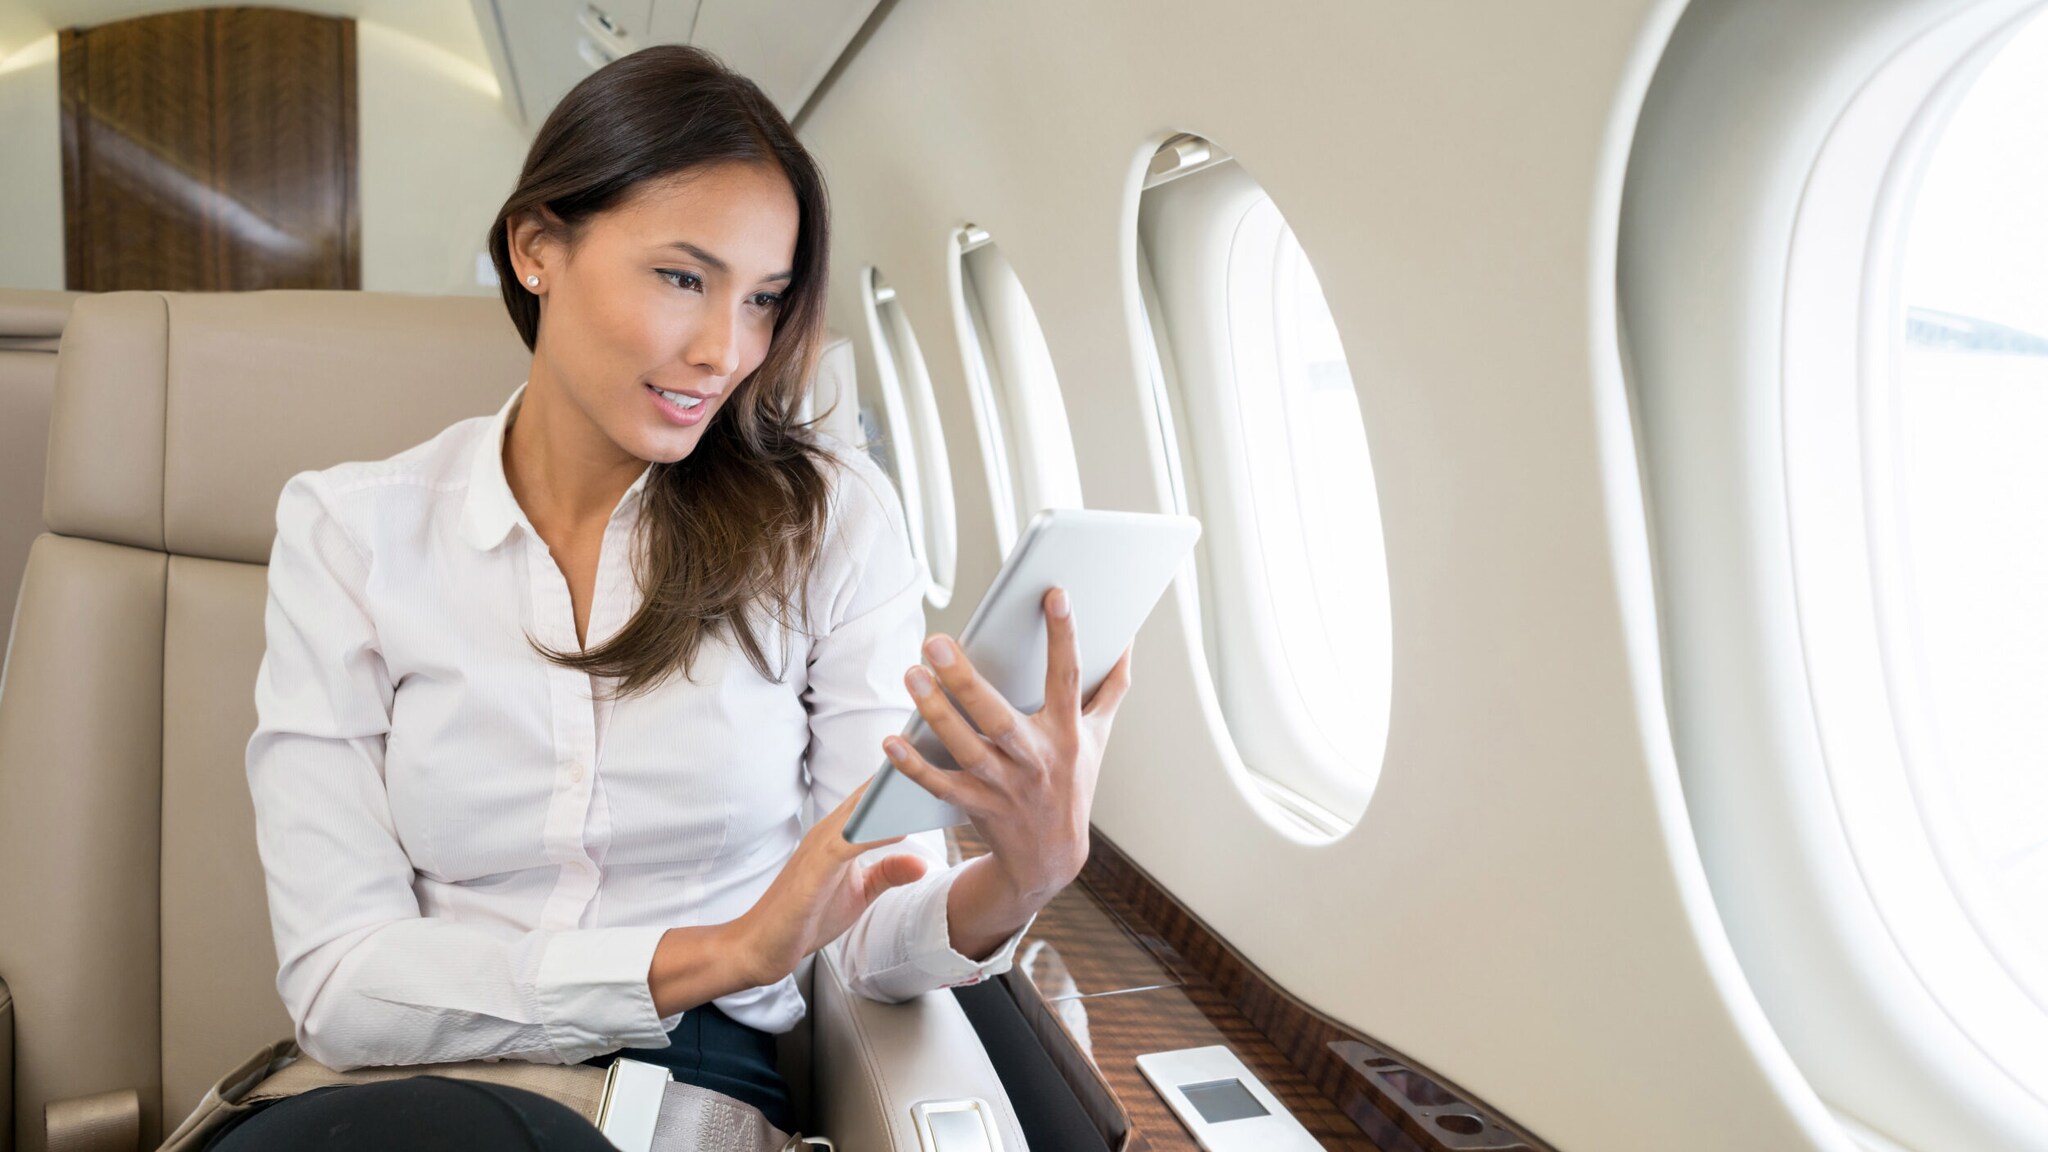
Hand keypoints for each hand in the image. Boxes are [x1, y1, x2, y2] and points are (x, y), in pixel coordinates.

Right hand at [728, 779, 929, 986]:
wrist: (762, 945)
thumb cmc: (807, 916)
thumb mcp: (859, 894)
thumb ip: (887, 873)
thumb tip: (922, 862)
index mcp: (838, 833)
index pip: (873, 799)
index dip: (901, 781)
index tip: (935, 762)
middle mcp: (828, 831)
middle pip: (868, 795)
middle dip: (900, 777)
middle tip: (938, 755)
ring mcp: (818, 848)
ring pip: (859, 813)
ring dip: (891, 799)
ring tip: (925, 782)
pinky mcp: (813, 870)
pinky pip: (847, 844)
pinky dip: (873, 834)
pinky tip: (898, 830)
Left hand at [883, 587, 1133, 909]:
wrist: (1052, 858)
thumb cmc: (1073, 781)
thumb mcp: (1098, 736)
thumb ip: (1112, 687)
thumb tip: (1129, 640)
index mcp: (1068, 733)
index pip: (1068, 678)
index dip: (1065, 637)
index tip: (1054, 593)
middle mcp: (1036, 759)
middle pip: (999, 717)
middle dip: (967, 680)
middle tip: (936, 641)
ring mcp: (1004, 786)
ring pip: (965, 749)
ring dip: (935, 713)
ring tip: (912, 674)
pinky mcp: (976, 808)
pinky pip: (940, 786)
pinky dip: (914, 767)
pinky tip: (890, 742)